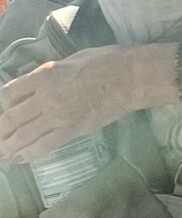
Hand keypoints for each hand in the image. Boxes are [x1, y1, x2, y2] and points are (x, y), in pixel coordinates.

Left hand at [0, 49, 145, 161]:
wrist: (132, 77)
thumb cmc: (107, 61)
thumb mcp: (72, 59)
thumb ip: (51, 73)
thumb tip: (41, 82)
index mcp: (44, 76)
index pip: (10, 92)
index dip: (4, 103)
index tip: (6, 108)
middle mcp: (45, 97)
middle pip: (11, 118)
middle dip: (1, 130)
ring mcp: (57, 115)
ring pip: (23, 135)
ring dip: (9, 146)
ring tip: (4, 152)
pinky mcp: (72, 130)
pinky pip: (44, 145)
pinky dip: (29, 154)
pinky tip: (21, 158)